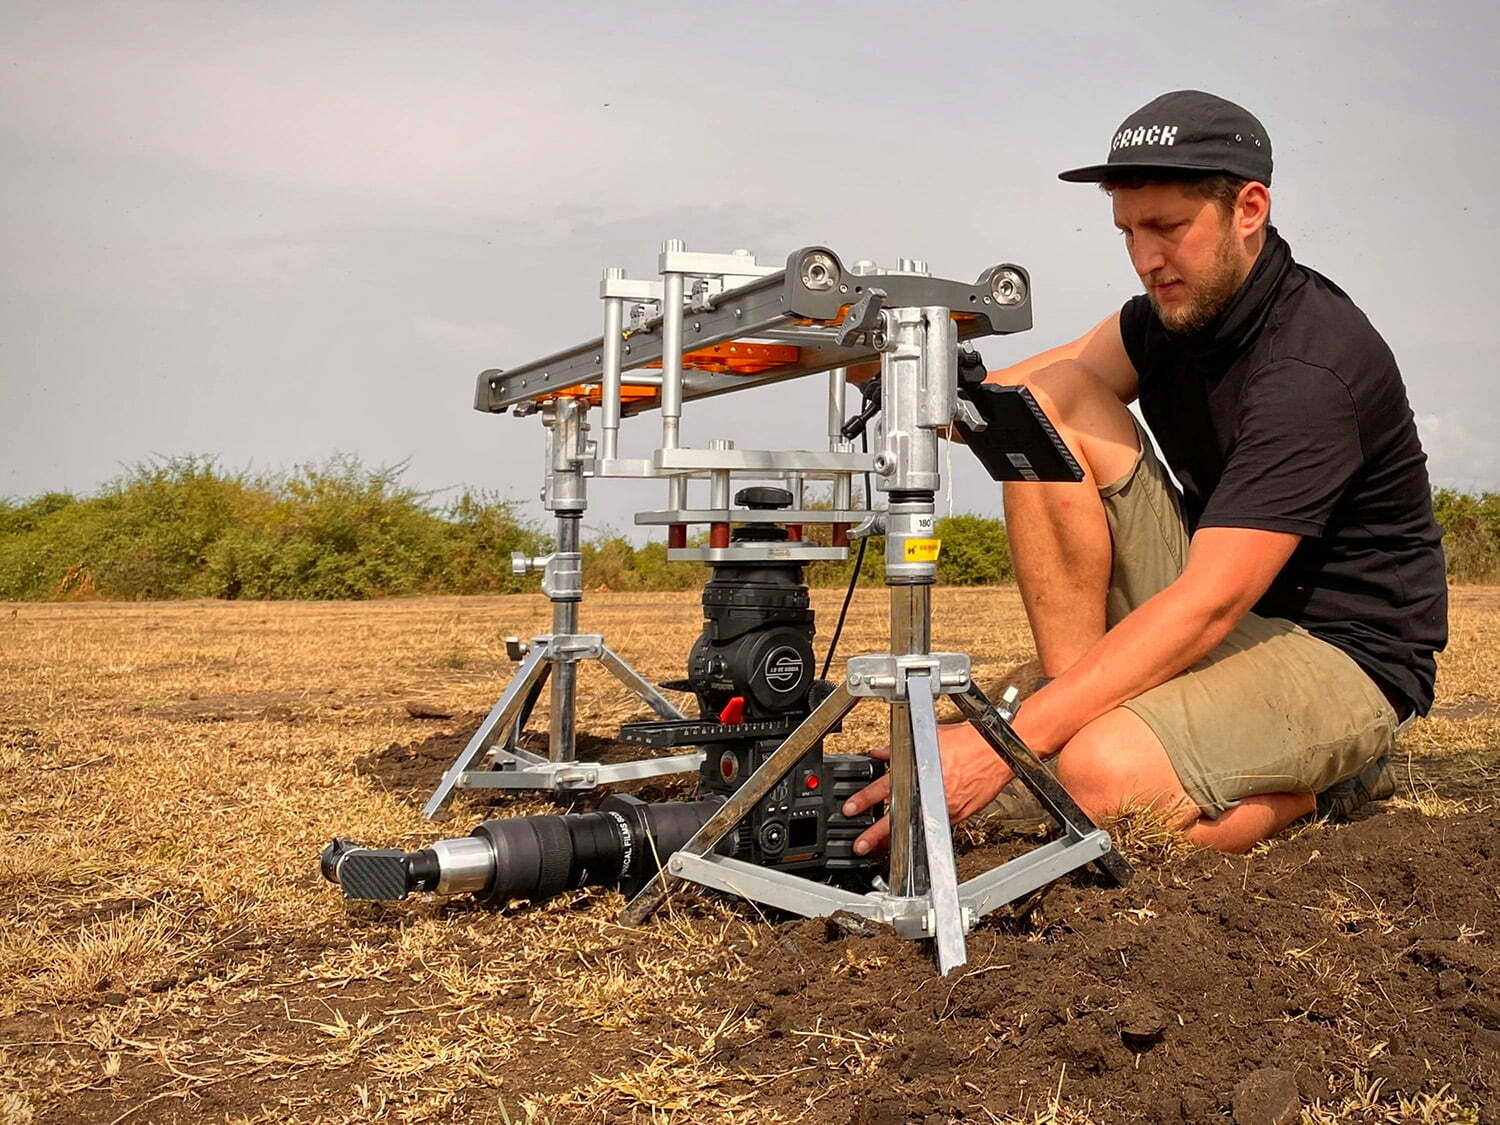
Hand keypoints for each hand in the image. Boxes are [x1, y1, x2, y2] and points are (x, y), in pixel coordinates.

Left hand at [841, 722, 1014, 855]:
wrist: (996, 753)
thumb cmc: (967, 742)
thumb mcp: (929, 738)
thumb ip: (900, 748)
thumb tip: (880, 752)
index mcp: (918, 772)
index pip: (883, 788)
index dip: (864, 800)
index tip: (850, 809)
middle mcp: (929, 793)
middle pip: (896, 818)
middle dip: (875, 834)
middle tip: (859, 844)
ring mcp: (943, 808)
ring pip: (914, 827)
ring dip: (897, 837)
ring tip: (880, 847)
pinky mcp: (957, 816)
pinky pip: (934, 824)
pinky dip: (922, 828)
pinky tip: (914, 833)